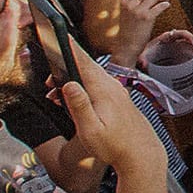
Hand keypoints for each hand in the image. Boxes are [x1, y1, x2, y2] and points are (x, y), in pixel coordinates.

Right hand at [55, 33, 163, 179]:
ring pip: (92, 78)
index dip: (72, 50)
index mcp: (105, 91)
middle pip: (87, 69)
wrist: (141, 154)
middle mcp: (113, 88)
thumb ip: (79, 106)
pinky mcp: (119, 100)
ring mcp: (118, 93)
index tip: (62, 37)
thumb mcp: (91, 129)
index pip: (85, 64)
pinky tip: (75, 100)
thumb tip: (69, 84)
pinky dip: (84, 88)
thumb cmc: (116, 145)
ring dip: (74, 81)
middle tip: (50, 82)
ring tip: (57, 94)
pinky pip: (99, 87)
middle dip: (67, 70)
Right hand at [114, 0, 170, 63]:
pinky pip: (160, 5)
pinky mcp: (146, 17)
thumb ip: (134, 2)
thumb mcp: (127, 12)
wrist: (126, 45)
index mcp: (125, 1)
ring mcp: (138, 10)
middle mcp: (130, 4)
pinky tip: (166, 6)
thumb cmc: (129, 29)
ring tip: (165, 1)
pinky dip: (166, 4)